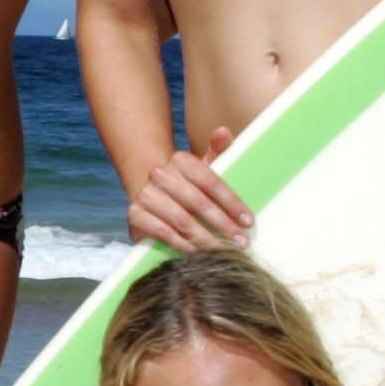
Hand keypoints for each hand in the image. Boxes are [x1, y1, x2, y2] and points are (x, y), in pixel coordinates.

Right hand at [123, 129, 252, 250]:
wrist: (152, 192)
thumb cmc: (189, 183)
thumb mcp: (204, 167)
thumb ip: (218, 150)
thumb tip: (223, 132)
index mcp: (181, 159)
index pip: (211, 182)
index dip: (232, 203)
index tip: (248, 221)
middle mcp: (160, 174)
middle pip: (198, 203)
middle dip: (223, 225)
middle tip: (241, 242)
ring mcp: (146, 195)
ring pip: (182, 221)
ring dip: (206, 239)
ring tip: (224, 250)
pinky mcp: (136, 215)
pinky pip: (165, 233)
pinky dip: (184, 245)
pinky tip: (199, 253)